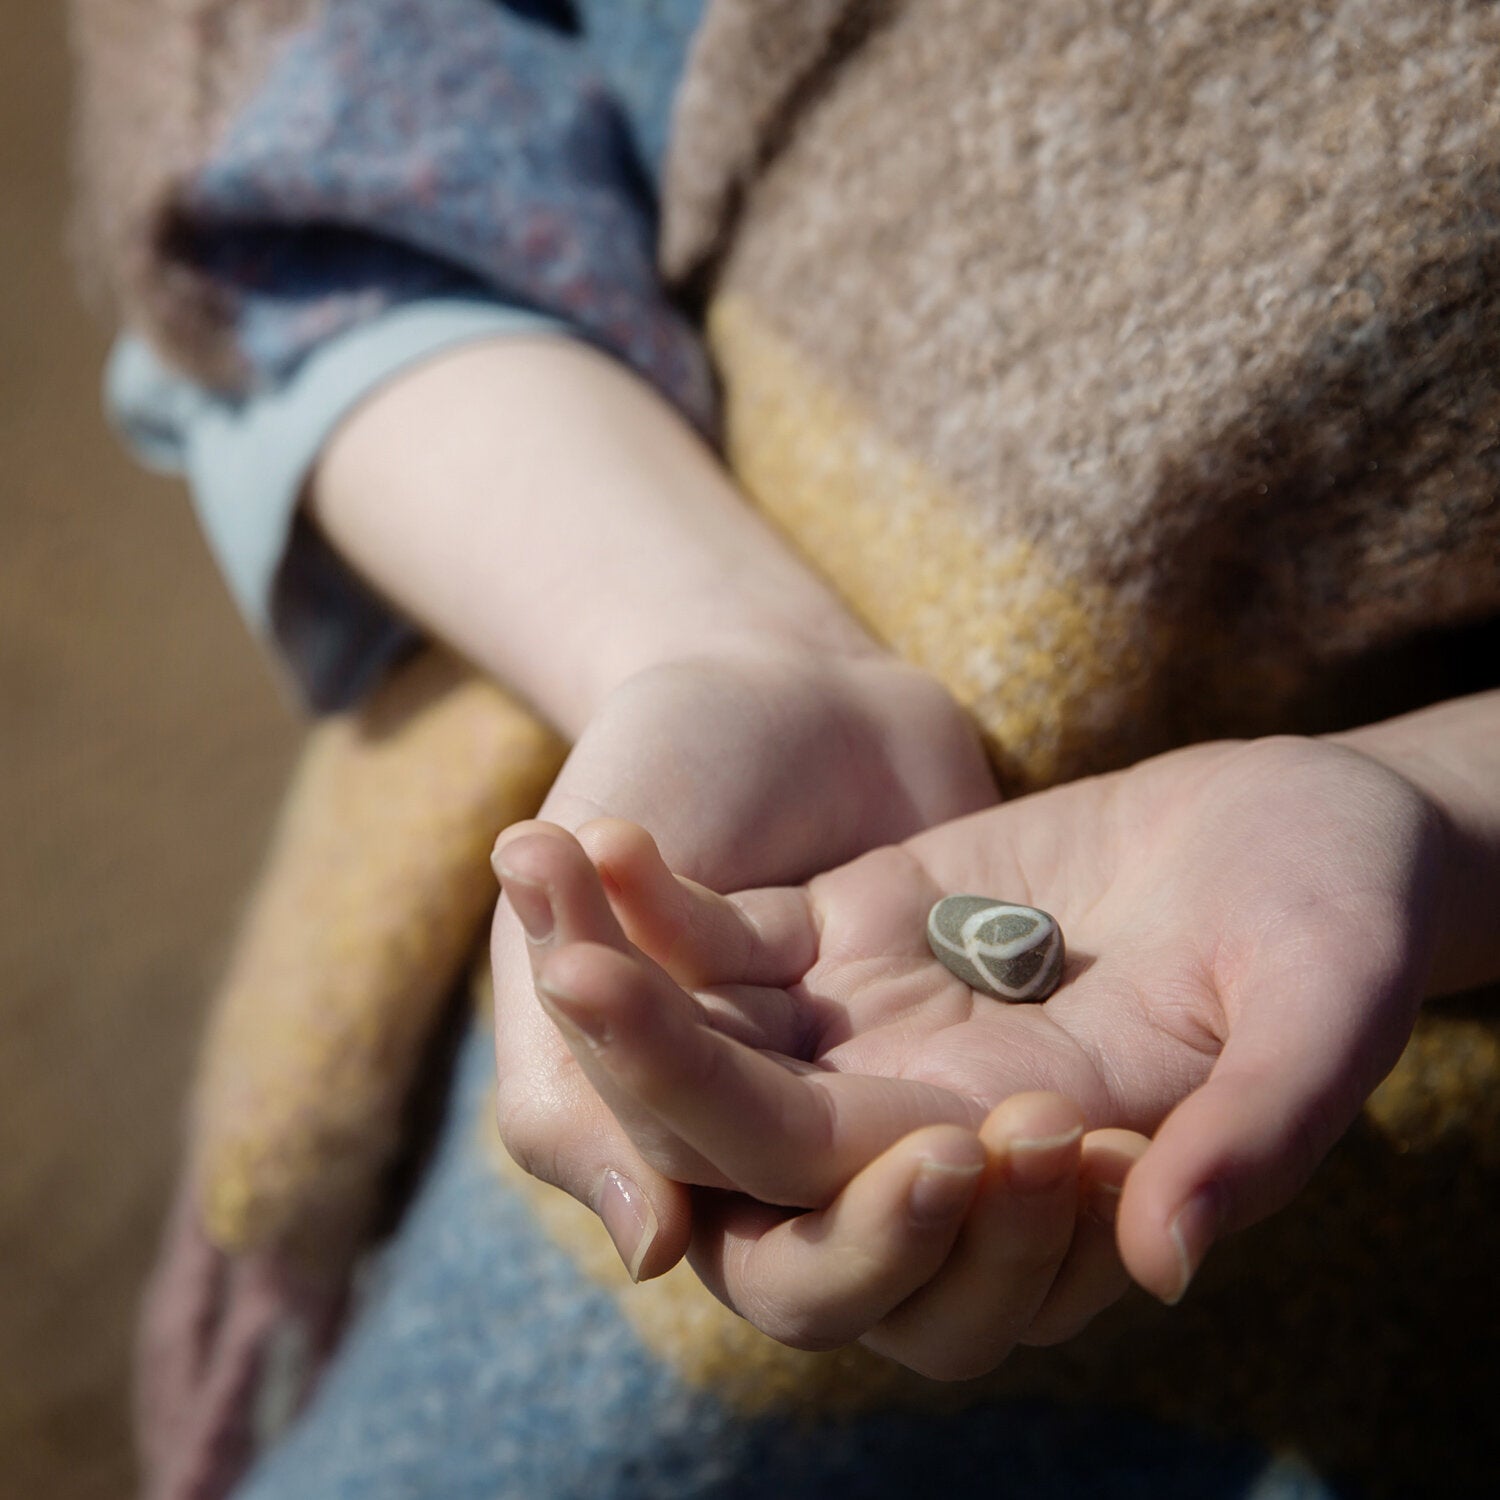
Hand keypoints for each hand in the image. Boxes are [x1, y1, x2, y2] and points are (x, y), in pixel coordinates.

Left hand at [503, 733, 1448, 1372]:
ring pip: (710, 1036)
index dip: (816, 1180)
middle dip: (655, 1066)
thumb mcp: (1329, 1007)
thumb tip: (1164, 1257)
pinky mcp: (853, 931)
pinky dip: (663, 897)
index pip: (879, 1216)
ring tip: (542, 876)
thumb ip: (1258, 1132)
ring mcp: (874, 1021)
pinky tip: (597, 837)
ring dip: (620, 973)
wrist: (1301, 826)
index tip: (728, 1083)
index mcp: (1029, 1167)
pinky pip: (730, 937)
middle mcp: (924, 1115)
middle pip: (750, 1138)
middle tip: (568, 976)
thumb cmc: (1343, 916)